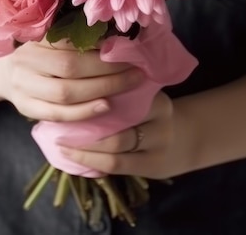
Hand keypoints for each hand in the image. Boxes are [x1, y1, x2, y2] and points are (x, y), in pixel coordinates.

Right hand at [0, 38, 144, 122]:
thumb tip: (113, 38)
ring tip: (127, 86)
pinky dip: (83, 112)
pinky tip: (105, 107)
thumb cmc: (38, 54)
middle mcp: (26, 63)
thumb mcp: (50, 40)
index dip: (99, 50)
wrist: (4, 74)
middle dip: (107, 72)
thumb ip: (74, 39)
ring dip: (100, 91)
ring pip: (65, 94)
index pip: (70, 46)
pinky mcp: (26, 109)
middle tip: (136, 71)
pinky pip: (57, 115)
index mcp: (35, 41)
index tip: (126, 51)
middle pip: (70, 70)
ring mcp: (24, 88)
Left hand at [57, 91, 191, 179]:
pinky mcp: (153, 167)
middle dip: (85, 128)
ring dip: (85, 149)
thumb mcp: (145, 93)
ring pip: (116, 150)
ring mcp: (159, 147)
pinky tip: (75, 157)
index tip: (68, 94)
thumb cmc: (152, 110)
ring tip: (61, 143)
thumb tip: (76, 79)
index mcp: (157, 99)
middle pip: (119, 125)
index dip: (95, 97)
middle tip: (58, 125)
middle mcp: (161, 122)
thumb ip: (121, 88)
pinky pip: (117, 166)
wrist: (187, 138)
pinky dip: (93, 162)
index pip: (125, 97)